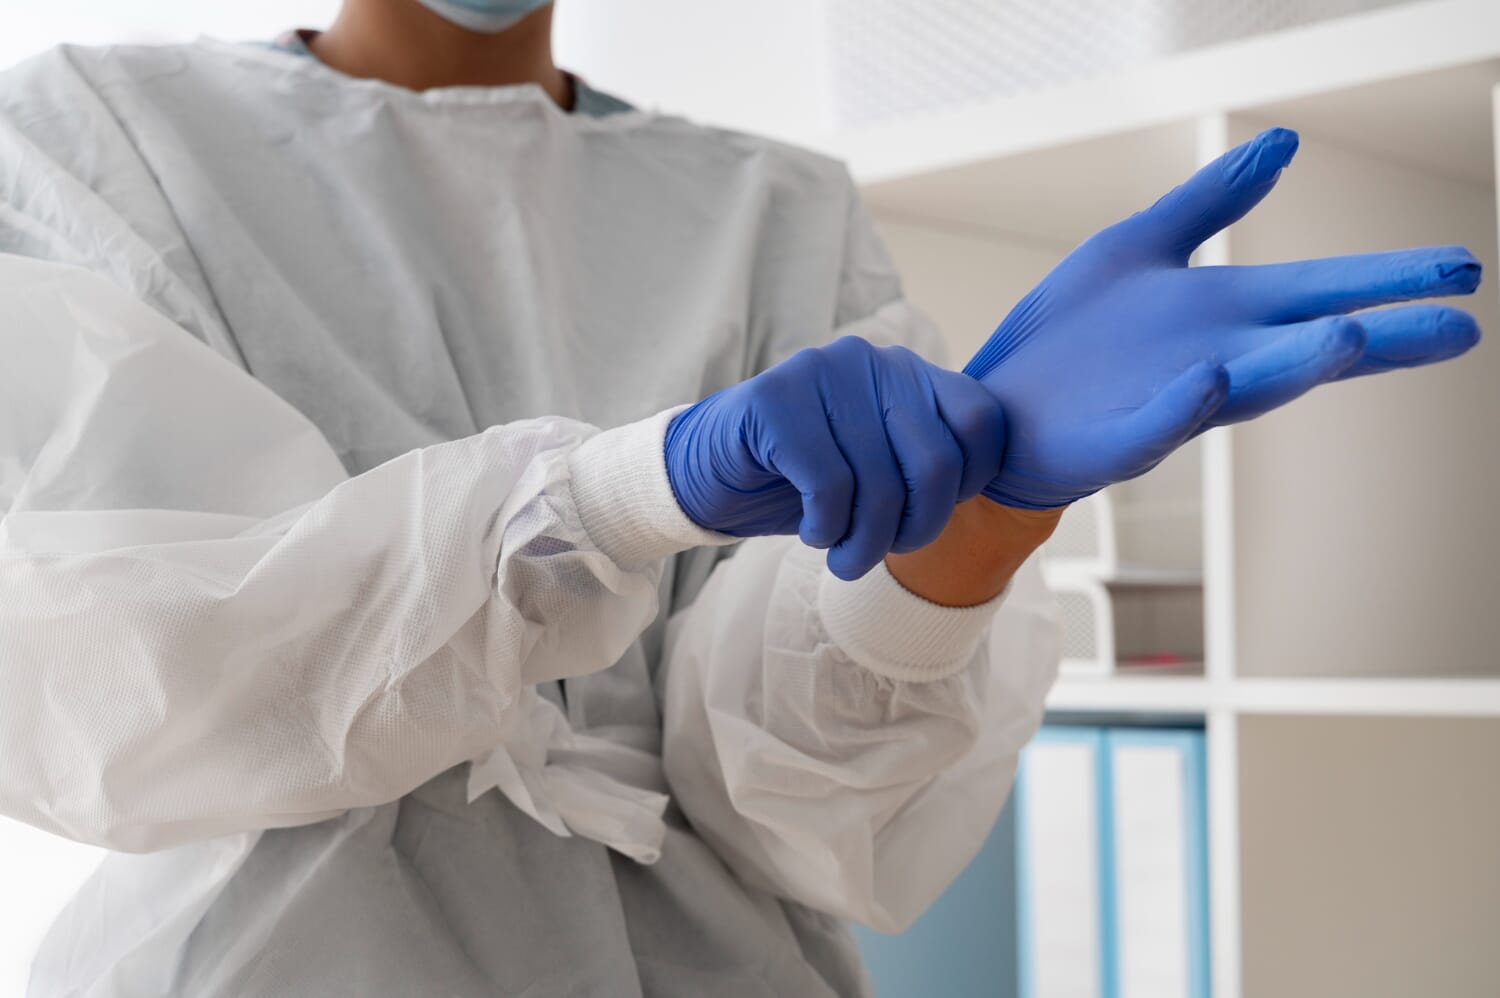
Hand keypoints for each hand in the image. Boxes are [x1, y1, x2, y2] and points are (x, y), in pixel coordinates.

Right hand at [665, 336, 1005, 579]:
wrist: (706, 473)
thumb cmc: (803, 481)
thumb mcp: (879, 470)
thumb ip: (928, 463)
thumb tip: (986, 489)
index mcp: (910, 373)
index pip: (982, 422)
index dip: (968, 485)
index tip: (924, 516)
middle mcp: (873, 362)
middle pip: (935, 463)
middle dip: (913, 530)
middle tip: (877, 554)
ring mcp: (823, 374)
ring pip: (879, 484)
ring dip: (863, 544)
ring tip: (842, 557)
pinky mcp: (776, 401)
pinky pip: (830, 486)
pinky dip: (827, 528)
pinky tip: (813, 532)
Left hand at [966, 127, 1482, 509]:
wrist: (993, 408)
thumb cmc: (1071, 337)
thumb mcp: (1140, 248)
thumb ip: (1212, 202)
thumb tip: (1282, 142)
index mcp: (1222, 316)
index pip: (1318, 295)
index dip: (1385, 283)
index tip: (1462, 272)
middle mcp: (1210, 359)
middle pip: (1304, 343)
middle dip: (1379, 332)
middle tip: (1459, 325)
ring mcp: (1163, 402)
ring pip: (1243, 387)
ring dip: (1294, 366)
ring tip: (1351, 337)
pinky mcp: (1110, 439)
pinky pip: (1152, 424)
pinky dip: (1183, 405)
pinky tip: (1212, 378)